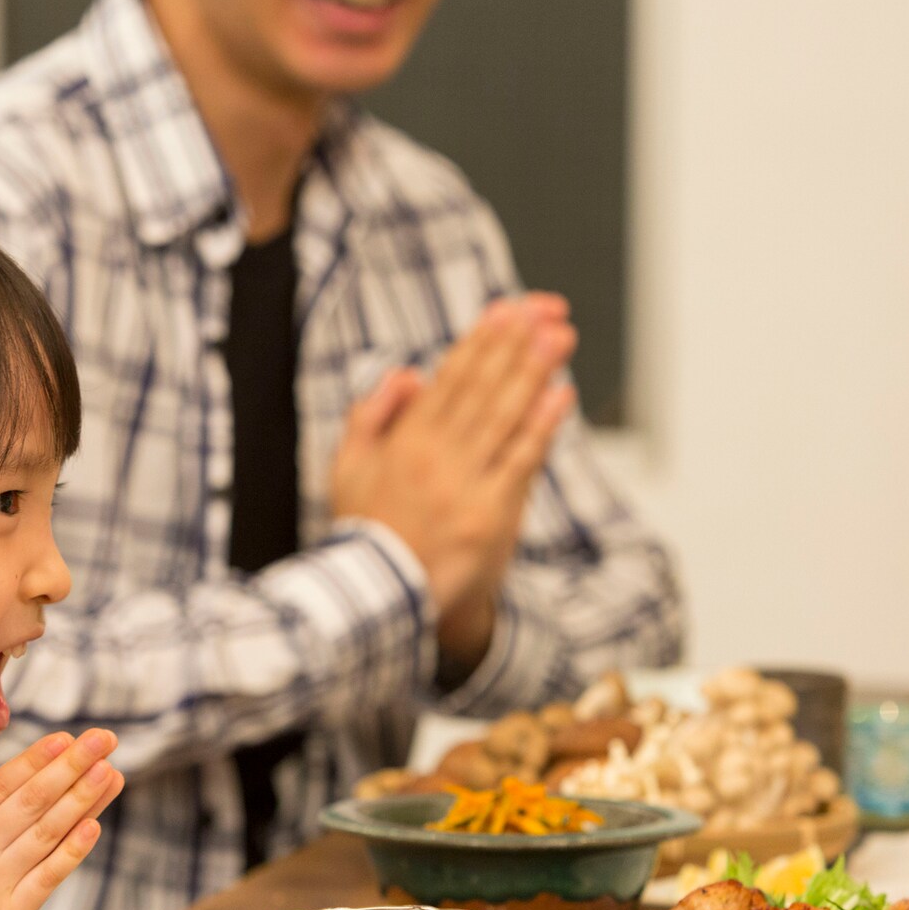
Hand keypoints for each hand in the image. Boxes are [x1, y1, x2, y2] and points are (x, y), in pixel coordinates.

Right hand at [0, 731, 123, 909]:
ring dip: (83, 801)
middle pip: (30, 803)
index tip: (65, 737)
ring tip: (112, 771)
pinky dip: (72, 852)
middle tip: (106, 737)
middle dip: (72, 767)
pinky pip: (48, 878)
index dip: (34, 760)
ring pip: (46, 835)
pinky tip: (95, 825)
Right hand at [330, 294, 577, 656]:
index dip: (481, 341)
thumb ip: (371, 416)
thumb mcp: (347, 469)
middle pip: (482, 388)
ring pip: (504, 415)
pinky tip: (561, 395)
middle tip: (545, 309)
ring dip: (534, 371)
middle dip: (515, 344)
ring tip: (560, 336)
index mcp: (403, 442)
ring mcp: (465, 484)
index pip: (450, 379)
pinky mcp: (491, 515)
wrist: (382, 599)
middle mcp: (435, 456)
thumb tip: (408, 373)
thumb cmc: (367, 533)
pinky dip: (541, 426)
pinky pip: (520, 461)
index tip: (508, 310)